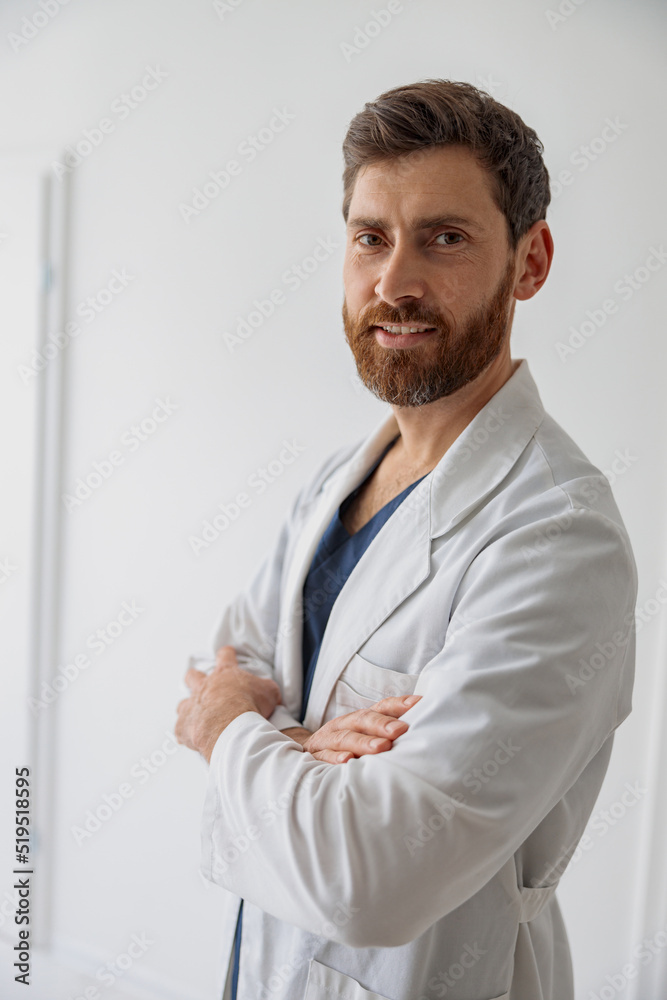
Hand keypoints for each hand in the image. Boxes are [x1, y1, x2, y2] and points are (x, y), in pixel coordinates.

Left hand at [176, 645, 281, 760]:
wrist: (231, 727)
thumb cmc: (250, 706)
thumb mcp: (269, 692)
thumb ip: (267, 689)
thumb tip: (271, 694)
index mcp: (225, 674)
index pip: (225, 656)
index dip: (227, 654)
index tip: (227, 653)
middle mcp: (204, 687)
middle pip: (192, 675)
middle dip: (195, 678)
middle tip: (201, 684)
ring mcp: (191, 706)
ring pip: (183, 704)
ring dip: (189, 709)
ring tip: (197, 717)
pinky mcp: (183, 726)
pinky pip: (180, 730)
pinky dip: (186, 734)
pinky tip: (192, 739)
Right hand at [289, 694, 421, 763]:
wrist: (305, 752)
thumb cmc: (347, 745)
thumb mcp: (365, 735)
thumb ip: (389, 732)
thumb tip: (426, 729)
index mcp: (360, 718)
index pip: (381, 707)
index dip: (399, 704)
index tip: (419, 704)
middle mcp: (345, 724)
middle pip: (363, 720)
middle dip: (383, 724)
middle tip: (400, 730)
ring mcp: (328, 740)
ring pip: (346, 738)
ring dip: (364, 742)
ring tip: (382, 748)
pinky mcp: (315, 757)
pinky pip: (325, 757)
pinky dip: (336, 759)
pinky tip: (348, 761)